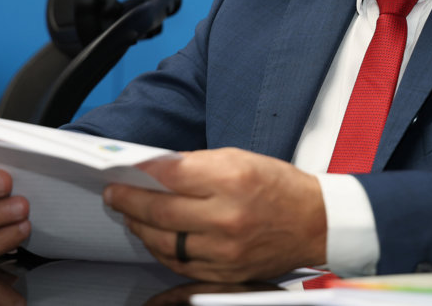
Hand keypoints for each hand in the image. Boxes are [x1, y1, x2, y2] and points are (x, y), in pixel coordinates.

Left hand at [103, 148, 326, 282]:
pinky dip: (162, 249)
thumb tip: (159, 170)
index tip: (124, 170)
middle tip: (114, 194)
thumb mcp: (242, 160)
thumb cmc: (281, 187)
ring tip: (131, 215)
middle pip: (161, 210)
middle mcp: (227, 217)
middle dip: (129, 201)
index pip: (172, 174)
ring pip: (165, 242)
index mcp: (232, 179)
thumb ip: (199, 164)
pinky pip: (181, 264)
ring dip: (140, 227)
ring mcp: (225, 250)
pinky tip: (155, 236)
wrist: (316, 223)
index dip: (142, 172)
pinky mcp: (226, 272)